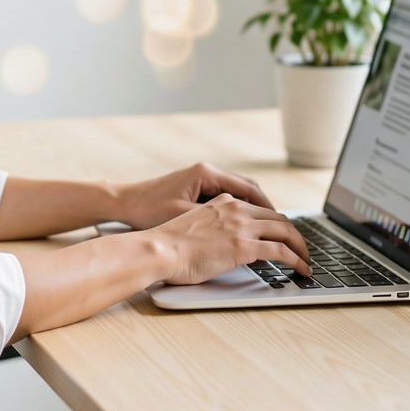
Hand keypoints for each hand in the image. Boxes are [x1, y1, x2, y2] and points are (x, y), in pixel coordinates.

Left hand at [114, 162, 273, 229]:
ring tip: (270, 234)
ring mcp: (202, 180)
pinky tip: (244, 231)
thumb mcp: (186, 217)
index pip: (250, 190)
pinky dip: (239, 213)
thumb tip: (246, 237)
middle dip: (267, 212)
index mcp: (207, 175)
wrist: (124, 203)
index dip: (269, 210)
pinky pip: (226, 199)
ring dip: (254, 213)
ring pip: (239, 195)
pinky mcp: (195, 190)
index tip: (284, 227)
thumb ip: (218, 225)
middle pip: (249, 191)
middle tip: (285, 233)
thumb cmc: (149, 210)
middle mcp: (207, 173)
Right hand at [150, 193, 311, 284]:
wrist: (161, 249)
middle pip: (278, 217)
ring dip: (300, 247)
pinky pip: (282, 250)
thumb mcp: (197, 226)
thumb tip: (231, 245)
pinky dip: (297, 260)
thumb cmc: (170, 244)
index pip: (260, 209)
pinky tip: (302, 269)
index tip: (283, 236)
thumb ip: (218, 229)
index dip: (276, 224)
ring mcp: (241, 226)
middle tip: (301, 249)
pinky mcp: (244, 245)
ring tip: (306, 261)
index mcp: (223, 202)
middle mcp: (235, 209)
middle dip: (294, 234)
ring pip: (285, 231)